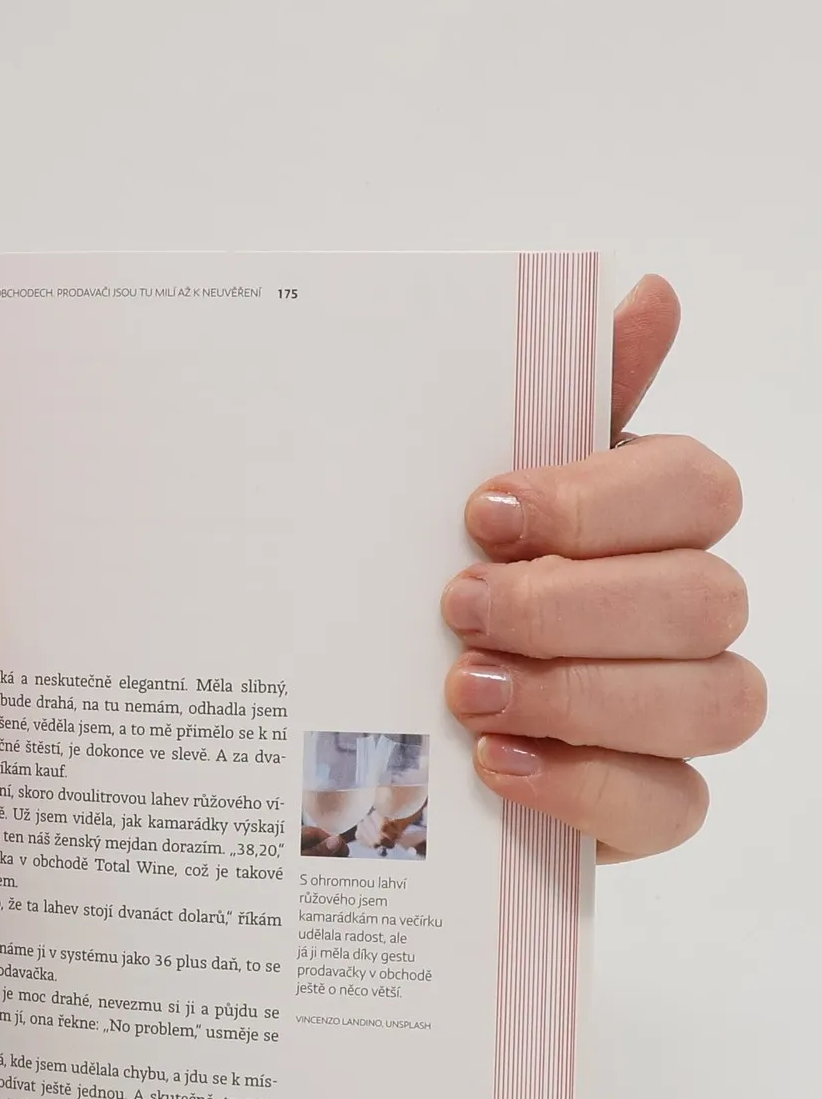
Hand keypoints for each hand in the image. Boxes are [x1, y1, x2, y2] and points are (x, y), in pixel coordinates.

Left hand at [442, 276, 763, 860]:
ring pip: (714, 697)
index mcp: (648, 522)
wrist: (384, 728)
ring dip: (581, 693)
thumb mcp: (467, 501)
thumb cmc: (441, 591)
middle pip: (703, 596)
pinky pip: (673, 802)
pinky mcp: (654, 805)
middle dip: (571, 605)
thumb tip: (646, 293)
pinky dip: (583, 785)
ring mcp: (682, 712)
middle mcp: (687, 611)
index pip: (693, 488)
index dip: (595, 501)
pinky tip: (497, 765)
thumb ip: (554, 404)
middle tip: (459, 610)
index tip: (483, 512)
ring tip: (468, 693)